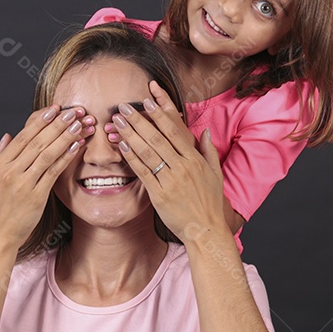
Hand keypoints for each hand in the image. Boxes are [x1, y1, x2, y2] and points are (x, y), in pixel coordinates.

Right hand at [0, 105, 94, 246]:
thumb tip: (7, 136)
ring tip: (79, 124)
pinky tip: (76, 146)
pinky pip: (53, 172)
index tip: (53, 110)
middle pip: (36, 141)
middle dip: (56, 124)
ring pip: (46, 154)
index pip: (22, 136)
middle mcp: (9, 171)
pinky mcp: (35, 196)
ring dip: (64, 137)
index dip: (39, 121)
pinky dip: (65, 157)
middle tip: (72, 111)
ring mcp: (22, 183)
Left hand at [110, 80, 224, 239]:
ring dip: (130, 134)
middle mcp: (183, 167)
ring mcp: (170, 180)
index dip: (159, 114)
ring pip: (147, 152)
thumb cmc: (209, 203)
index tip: (147, 101)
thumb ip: (209, 151)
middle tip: (124, 106)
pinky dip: (132, 157)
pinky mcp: (159, 194)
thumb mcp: (215, 174)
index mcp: (195, 159)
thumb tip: (204, 132)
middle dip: (139, 120)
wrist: (206, 230)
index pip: (175, 131)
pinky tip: (122, 145)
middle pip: (157, 138)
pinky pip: (143, 172)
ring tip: (117, 121)